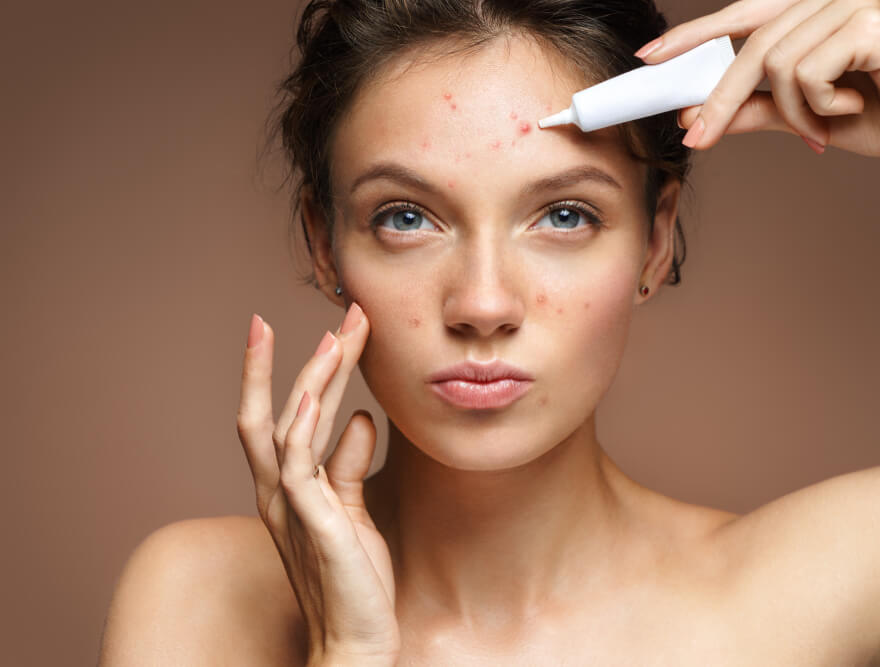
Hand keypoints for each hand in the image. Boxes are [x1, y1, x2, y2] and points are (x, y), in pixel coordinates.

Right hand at [236, 304, 399, 665]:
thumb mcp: (354, 509)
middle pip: (276, 410)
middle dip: (303, 359)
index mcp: (288, 486)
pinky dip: (302, 427)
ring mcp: (291, 506)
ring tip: (336, 335)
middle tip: (339, 313)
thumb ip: (351, 464)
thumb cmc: (355, 576)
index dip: (293, 371)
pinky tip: (313, 394)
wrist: (357, 639)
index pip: (282, 415)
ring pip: (286, 427)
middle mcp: (279, 491)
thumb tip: (362, 419)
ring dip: (311, 377)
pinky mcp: (314, 522)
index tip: (319, 328)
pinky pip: (298, 466)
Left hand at [636, 0, 879, 162]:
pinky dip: (820, 105)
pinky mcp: (869, 19)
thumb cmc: (878, 114)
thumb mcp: (800, 116)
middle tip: (696, 140)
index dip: (692, 36)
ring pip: (774, 65)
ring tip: (824, 122)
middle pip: (748, 47)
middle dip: (719, 101)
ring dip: (793, 110)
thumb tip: (695, 115)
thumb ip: (753, 110)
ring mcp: (848, 1)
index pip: (739, 18)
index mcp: (808, 8)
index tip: (649, 58)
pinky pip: (806, 72)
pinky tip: (854, 104)